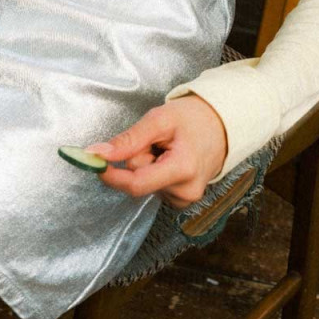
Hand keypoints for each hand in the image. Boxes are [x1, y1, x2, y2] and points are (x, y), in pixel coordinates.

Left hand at [83, 96, 227, 209]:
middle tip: (154, 140)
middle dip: (137, 159)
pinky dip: (156, 172)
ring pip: (146, 184)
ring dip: (148, 165)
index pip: (136, 184)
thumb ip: (129, 139)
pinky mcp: (182, 199)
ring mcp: (185, 198)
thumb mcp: (160, 119)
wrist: (222, 125)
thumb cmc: (193, 118)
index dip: (112, 176)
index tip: (96, 162)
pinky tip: (170, 159)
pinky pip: (155, 187)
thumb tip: (98, 154)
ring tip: (167, 148)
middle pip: (139, 182)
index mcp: (182, 170)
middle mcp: (185, 192)